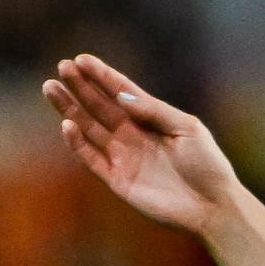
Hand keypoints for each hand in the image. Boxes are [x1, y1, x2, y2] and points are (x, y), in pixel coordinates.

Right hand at [42, 55, 237, 235]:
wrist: (213, 206)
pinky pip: (91, 158)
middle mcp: (134, 135)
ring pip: (88, 128)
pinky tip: (67, 124)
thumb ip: (154, 111)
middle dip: (81, 86)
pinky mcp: (117, 179)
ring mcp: (123, 156)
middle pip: (100, 106)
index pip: (122, 93)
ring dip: (69, 108)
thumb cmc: (208, 165)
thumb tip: (122, 96)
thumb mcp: (188, 129)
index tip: (81, 59)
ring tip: (51, 87)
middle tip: (62, 67)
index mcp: (153, 120)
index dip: (102, 76)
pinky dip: (77, 142)